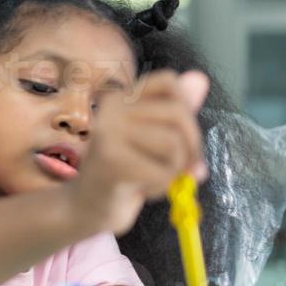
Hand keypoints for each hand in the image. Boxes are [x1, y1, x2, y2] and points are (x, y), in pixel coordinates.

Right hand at [67, 70, 209, 235]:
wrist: (86, 207)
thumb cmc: (124, 171)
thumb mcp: (153, 137)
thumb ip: (176, 108)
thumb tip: (200, 77)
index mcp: (120, 98)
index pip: (168, 81)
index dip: (187, 108)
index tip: (181, 135)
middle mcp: (110, 108)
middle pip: (179, 114)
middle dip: (191, 147)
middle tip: (180, 169)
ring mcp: (107, 133)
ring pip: (174, 144)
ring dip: (174, 170)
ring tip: (153, 179)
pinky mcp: (111, 161)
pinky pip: (163, 172)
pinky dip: (162, 188)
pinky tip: (141, 190)